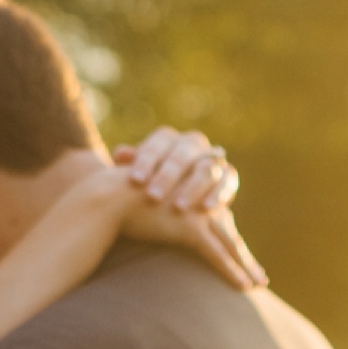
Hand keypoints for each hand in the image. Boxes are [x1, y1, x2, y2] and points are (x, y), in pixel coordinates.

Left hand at [113, 126, 240, 214]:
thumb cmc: (149, 185)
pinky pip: (226, 181)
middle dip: (167, 176)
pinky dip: (218, 194)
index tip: (135, 181)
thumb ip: (129, 165)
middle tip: (152, 197)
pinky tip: (205, 209)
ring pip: (205, 168)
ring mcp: (212, 158)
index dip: (146, 161)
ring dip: (192, 188)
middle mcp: (192, 143)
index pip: (158, 144)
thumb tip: (120, 154)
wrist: (177, 197)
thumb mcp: (137, 175)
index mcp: (167, 139)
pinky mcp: (227, 175)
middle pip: (182, 155)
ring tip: (179, 208)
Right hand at [117, 183, 266, 290]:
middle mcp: (199, 198)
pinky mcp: (191, 226)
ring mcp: (197, 210)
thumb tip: (148, 225)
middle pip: (228, 231)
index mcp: (191, 192)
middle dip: (243, 256)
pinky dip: (232, 270)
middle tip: (259, 276)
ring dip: (245, 266)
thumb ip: (154, 214)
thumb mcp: (142, 205)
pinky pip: (217, 253)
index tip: (239, 255)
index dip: (228, 237)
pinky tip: (245, 286)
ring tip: (258, 284)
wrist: (109, 197)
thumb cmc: (117, 202)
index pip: (216, 218)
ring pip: (229, 242)